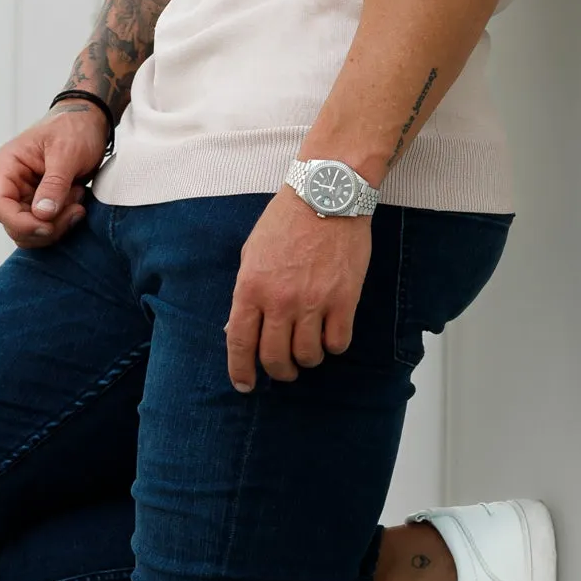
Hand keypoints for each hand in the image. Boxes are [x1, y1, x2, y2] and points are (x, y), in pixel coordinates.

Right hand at [0, 103, 111, 246]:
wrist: (90, 122)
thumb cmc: (73, 127)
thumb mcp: (66, 152)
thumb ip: (54, 184)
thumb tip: (42, 214)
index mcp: (7, 167)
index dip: (21, 223)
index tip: (49, 226)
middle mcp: (12, 184)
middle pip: (15, 225)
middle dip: (46, 226)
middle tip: (75, 208)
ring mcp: (26, 196)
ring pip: (32, 231)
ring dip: (57, 225)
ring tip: (78, 199)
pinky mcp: (42, 204)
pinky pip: (46, 227)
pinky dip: (63, 223)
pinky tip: (78, 205)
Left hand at [225, 189, 371, 390]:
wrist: (327, 195)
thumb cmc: (286, 220)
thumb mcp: (252, 253)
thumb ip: (246, 293)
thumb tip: (236, 328)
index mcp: (250, 287)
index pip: (240, 343)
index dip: (241, 370)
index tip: (245, 385)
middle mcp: (279, 300)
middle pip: (275, 358)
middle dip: (279, 372)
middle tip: (284, 370)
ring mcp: (313, 302)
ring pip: (308, 355)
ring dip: (308, 359)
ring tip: (309, 350)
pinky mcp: (344, 300)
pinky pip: (338, 342)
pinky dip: (334, 346)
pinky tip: (331, 335)